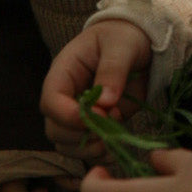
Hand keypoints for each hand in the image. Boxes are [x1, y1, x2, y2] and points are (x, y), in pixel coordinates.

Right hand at [40, 19, 150, 159]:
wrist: (140, 42)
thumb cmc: (124, 36)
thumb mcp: (121, 45)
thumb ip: (112, 70)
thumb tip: (105, 103)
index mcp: (64, 72)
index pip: (51, 100)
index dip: (67, 114)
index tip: (95, 116)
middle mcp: (66, 96)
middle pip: (54, 128)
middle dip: (78, 135)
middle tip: (107, 127)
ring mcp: (78, 114)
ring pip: (66, 144)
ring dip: (87, 148)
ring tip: (112, 136)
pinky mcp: (94, 126)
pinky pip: (85, 149)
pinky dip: (97, 154)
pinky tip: (114, 146)